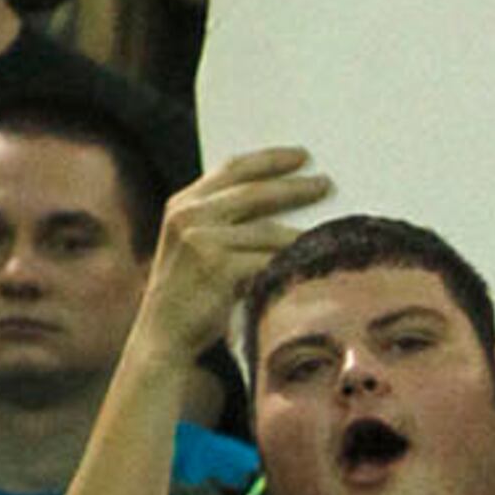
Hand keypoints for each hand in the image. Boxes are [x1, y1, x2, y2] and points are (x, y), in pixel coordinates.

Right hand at [136, 142, 333, 374]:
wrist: (163, 338)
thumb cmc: (188, 295)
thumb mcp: (192, 246)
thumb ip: (221, 220)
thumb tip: (282, 197)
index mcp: (183, 205)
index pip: (232, 169)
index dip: (269, 159)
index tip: (301, 155)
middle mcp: (189, 216)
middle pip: (254, 192)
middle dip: (295, 187)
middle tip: (326, 183)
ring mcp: (202, 241)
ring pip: (268, 229)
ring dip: (303, 228)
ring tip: (330, 226)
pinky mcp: (218, 268)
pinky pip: (269, 258)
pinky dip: (294, 258)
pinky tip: (314, 258)